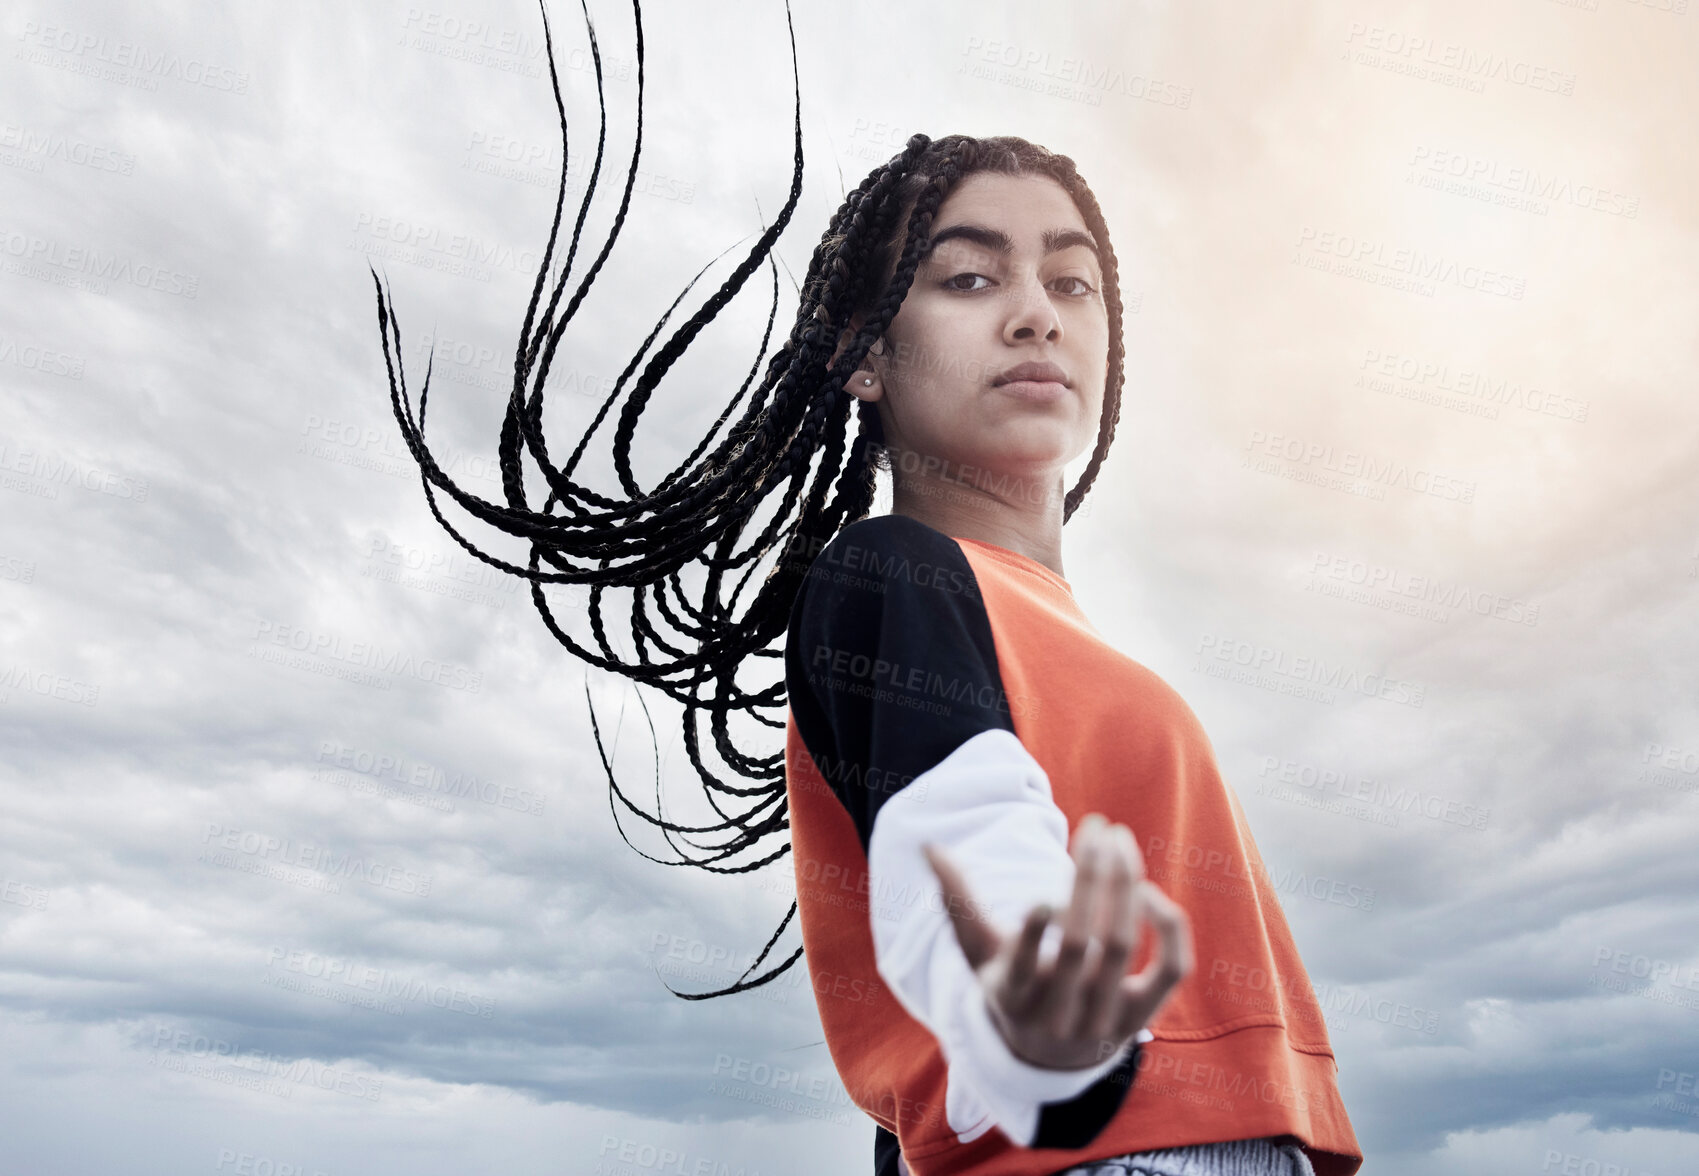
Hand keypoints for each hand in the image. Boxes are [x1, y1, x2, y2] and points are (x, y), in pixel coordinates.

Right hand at [922, 812, 1192, 1070]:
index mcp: (1011, 997)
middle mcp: (1057, 1014)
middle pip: (1080, 943)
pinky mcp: (1143, 1015)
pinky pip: (1171, 968)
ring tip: (1119, 839)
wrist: (1051, 1055)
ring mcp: (1103, 1019)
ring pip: (1122, 946)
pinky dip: (1167, 926)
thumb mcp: (979, 952)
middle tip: (1095, 826)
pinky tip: (1147, 890)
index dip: (1033, 933)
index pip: (1021, 969)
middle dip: (1089, 877)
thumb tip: (929, 846)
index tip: (1042, 896)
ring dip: (1124, 884)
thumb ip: (957, 899)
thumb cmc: (1010, 984)